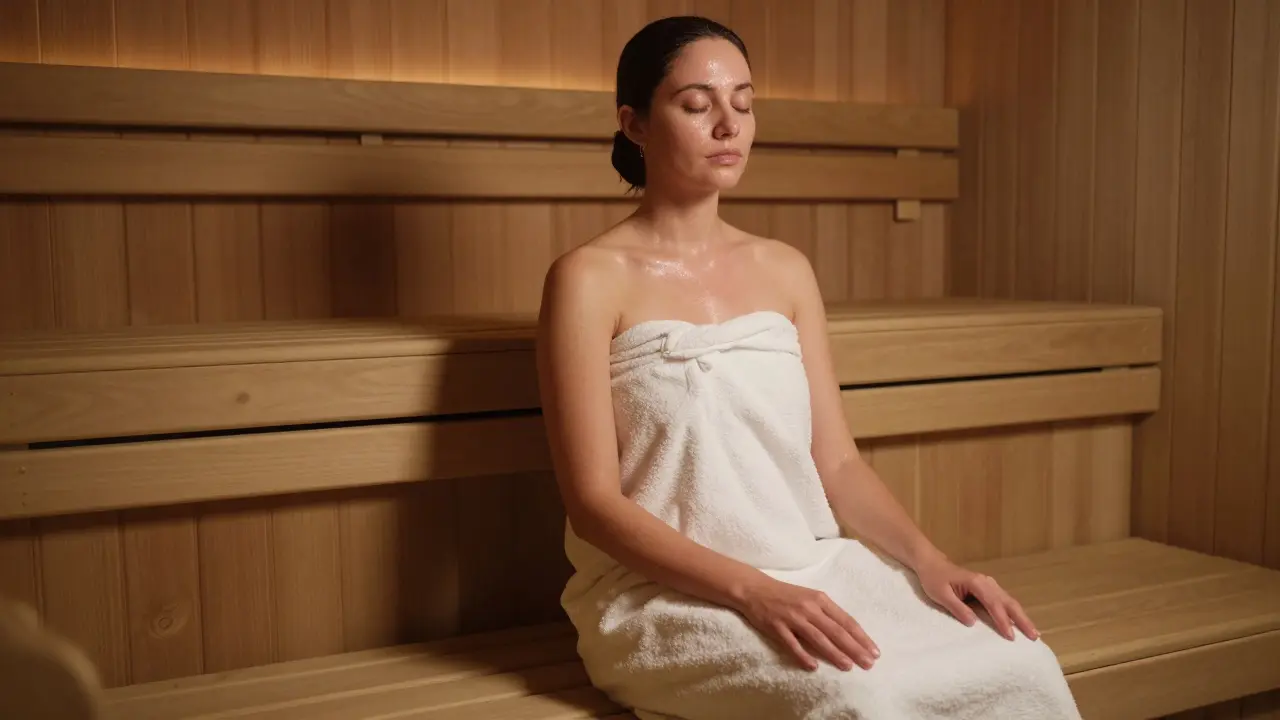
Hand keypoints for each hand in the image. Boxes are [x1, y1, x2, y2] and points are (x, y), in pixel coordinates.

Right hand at [737, 577, 879, 671]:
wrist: (755, 589)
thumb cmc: (786, 595)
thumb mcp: (810, 597)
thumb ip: (827, 613)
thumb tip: (849, 634)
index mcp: (820, 599)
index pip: (846, 621)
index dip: (861, 637)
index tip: (874, 651)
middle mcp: (809, 608)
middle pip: (836, 631)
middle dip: (854, 648)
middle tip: (868, 663)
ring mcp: (793, 617)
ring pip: (818, 638)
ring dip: (834, 653)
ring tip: (848, 666)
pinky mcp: (777, 627)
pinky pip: (792, 644)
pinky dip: (803, 655)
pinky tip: (814, 667)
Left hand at [914, 555, 1038, 641]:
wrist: (932, 564)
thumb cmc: (934, 579)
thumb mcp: (941, 594)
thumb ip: (957, 608)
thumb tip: (973, 623)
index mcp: (976, 583)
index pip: (993, 604)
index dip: (1003, 621)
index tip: (1011, 636)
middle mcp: (987, 582)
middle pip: (1008, 602)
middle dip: (1022, 619)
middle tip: (1035, 636)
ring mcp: (989, 584)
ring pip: (1009, 601)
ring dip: (1022, 616)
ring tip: (1034, 633)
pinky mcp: (988, 589)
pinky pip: (1004, 601)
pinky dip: (1014, 612)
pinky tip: (1021, 622)